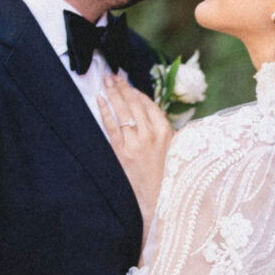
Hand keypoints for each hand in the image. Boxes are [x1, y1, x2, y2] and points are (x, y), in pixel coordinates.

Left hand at [99, 74, 173, 235]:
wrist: (160, 199)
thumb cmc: (169, 175)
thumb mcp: (175, 149)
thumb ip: (167, 130)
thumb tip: (158, 113)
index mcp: (166, 131)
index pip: (149, 104)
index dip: (136, 92)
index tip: (128, 83)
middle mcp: (151, 134)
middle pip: (134, 104)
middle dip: (122, 87)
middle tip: (112, 75)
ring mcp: (136, 143)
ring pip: (122, 111)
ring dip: (113, 93)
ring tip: (105, 81)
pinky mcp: (123, 153)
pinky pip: (111, 127)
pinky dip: (105, 112)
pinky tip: (99, 100)